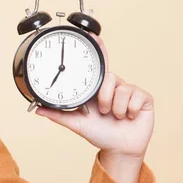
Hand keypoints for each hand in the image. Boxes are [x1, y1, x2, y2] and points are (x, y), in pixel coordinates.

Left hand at [35, 34, 153, 158]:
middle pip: (108, 77)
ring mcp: (130, 90)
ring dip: (116, 108)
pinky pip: (136, 97)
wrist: (118, 149)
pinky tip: (129, 116)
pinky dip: (130, 110)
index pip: (98, 63)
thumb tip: (37, 109)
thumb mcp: (76, 123)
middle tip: (103, 111)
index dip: (98, 47)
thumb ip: (58, 115)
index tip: (92, 33)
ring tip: (115, 116)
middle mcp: (114, 85)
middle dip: (104, 97)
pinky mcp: (145, 98)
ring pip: (121, 89)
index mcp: (98, 88)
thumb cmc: (99, 133)